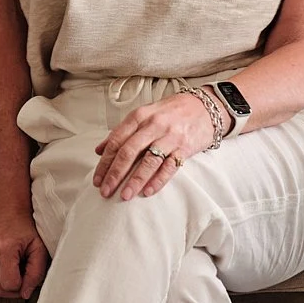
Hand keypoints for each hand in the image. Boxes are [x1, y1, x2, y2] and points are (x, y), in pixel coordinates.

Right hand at [0, 210, 49, 298]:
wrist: (8, 212)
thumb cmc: (25, 230)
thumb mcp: (39, 249)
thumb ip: (36, 273)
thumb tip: (25, 294)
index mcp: (4, 248)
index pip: (9, 285)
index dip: (21, 286)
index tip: (26, 276)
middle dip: (10, 290)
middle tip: (19, 278)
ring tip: (7, 276)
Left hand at [94, 92, 215, 200]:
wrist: (206, 107)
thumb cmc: (171, 112)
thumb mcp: (145, 114)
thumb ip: (123, 131)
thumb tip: (99, 150)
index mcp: (140, 116)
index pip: (117, 140)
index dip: (105, 161)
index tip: (97, 179)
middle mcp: (153, 125)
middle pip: (129, 151)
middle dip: (115, 173)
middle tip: (106, 191)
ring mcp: (170, 136)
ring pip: (148, 161)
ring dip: (135, 180)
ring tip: (125, 196)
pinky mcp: (185, 147)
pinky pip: (169, 167)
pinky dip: (158, 180)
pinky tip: (148, 192)